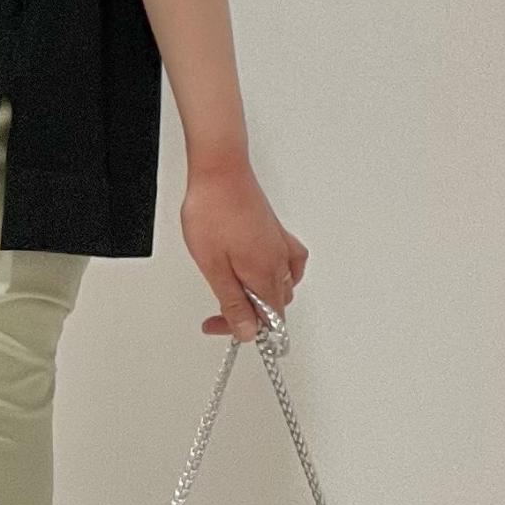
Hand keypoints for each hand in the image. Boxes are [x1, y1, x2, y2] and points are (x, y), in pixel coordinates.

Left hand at [180, 161, 307, 341]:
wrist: (220, 172)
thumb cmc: (213, 212)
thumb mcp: (214, 266)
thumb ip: (232, 301)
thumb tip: (247, 332)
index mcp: (264, 274)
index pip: (269, 320)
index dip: (244, 329)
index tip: (218, 325)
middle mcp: (280, 262)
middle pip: (275, 305)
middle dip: (249, 314)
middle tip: (218, 310)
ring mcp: (281, 245)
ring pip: (283, 286)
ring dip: (262, 296)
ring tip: (236, 292)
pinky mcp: (277, 232)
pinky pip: (292, 263)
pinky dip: (283, 275)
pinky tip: (270, 274)